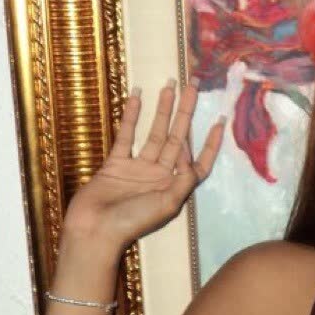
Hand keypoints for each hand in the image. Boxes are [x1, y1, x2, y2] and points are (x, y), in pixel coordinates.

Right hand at [63, 76, 225, 250]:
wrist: (94, 230)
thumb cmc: (133, 222)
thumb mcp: (168, 204)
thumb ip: (184, 179)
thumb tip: (190, 152)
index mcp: (175, 187)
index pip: (199, 161)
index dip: (211, 142)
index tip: (220, 118)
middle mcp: (160, 175)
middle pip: (178, 138)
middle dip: (186, 111)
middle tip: (192, 84)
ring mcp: (138, 168)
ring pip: (154, 132)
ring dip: (162, 109)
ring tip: (169, 84)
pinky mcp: (116, 163)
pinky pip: (126, 135)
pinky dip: (131, 117)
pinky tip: (137, 97)